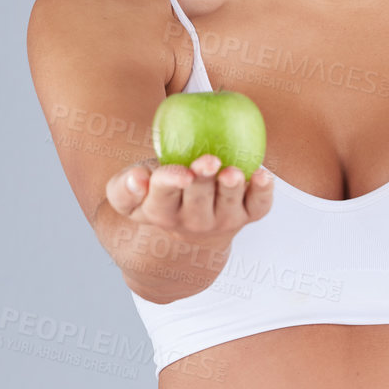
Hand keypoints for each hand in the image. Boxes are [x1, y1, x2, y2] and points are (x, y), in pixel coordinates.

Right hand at [104, 152, 273, 240]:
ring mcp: (221, 220)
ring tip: (233, 172)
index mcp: (160, 211)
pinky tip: (264, 176)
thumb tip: (137, 179)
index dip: (171, 183)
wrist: (188, 227)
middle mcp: (192, 221)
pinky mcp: (246, 215)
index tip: (180, 173)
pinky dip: (263, 193)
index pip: (163, 196)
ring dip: (232, 188)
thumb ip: (124, 187)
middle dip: (204, 181)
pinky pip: (258, 206)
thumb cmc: (158, 196)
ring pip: (228, 205)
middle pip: (198, 201)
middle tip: (209, 161)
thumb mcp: (128, 193)